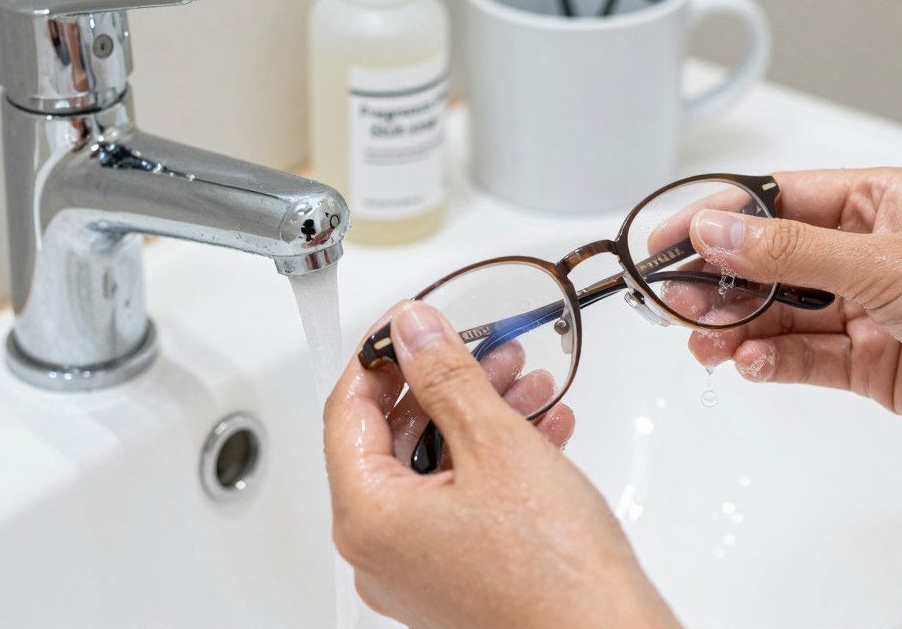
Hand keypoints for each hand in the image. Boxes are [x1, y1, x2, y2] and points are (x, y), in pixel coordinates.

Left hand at [324, 301, 679, 628]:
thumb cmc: (555, 573)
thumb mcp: (497, 445)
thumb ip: (447, 377)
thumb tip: (413, 331)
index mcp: (368, 519)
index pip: (347, 411)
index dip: (380, 356)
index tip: (408, 323)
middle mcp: (380, 552)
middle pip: (394, 438)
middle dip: (447, 385)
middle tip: (483, 347)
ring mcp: (418, 570)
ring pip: (435, 467)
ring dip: (480, 417)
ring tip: (526, 383)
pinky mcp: (456, 578)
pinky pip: (460, 501)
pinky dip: (494, 460)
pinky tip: (541, 429)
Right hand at [684, 167, 901, 453]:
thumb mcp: (884, 265)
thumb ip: (790, 253)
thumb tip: (714, 230)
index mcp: (875, 201)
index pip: (773, 201)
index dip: (714, 219)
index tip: (664, 241)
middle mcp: (866, 251)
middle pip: (768, 262)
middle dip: (719, 281)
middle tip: (671, 301)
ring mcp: (866, 309)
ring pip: (779, 315)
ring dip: (737, 328)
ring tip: (702, 343)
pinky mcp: (870, 362)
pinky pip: (803, 359)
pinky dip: (772, 363)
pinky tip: (750, 365)